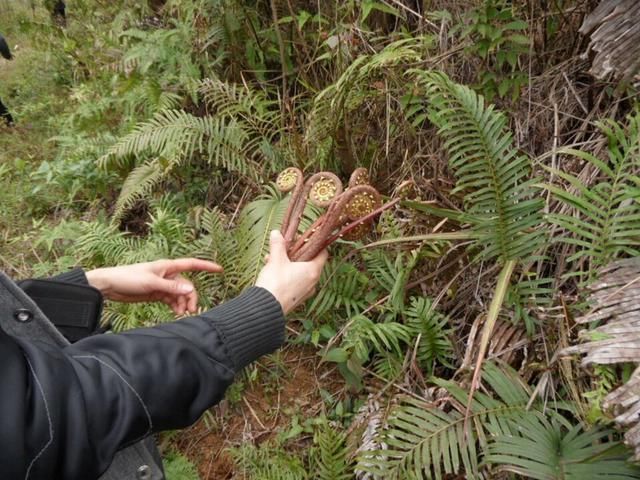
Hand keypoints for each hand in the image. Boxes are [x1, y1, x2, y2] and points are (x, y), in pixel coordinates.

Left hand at [86, 259, 222, 314]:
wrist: (109, 286)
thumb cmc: (128, 278)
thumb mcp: (151, 283)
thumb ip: (171, 288)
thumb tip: (189, 290)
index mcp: (168, 267)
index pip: (192, 264)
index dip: (206, 266)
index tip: (220, 270)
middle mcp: (167, 275)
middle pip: (187, 285)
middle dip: (190, 297)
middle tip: (190, 311)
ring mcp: (162, 285)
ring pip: (180, 294)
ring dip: (183, 304)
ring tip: (182, 314)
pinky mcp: (156, 294)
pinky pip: (171, 300)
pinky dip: (175, 306)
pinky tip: (176, 313)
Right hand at [255, 230, 327, 314]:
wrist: (266, 308)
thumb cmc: (275, 283)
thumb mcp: (276, 259)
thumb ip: (278, 245)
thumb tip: (276, 233)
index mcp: (313, 271)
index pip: (323, 253)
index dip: (316, 244)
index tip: (306, 238)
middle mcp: (312, 282)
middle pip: (310, 262)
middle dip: (296, 253)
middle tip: (286, 247)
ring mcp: (305, 292)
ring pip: (300, 273)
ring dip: (288, 264)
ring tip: (272, 258)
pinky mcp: (295, 299)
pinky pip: (294, 283)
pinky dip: (285, 275)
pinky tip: (271, 270)